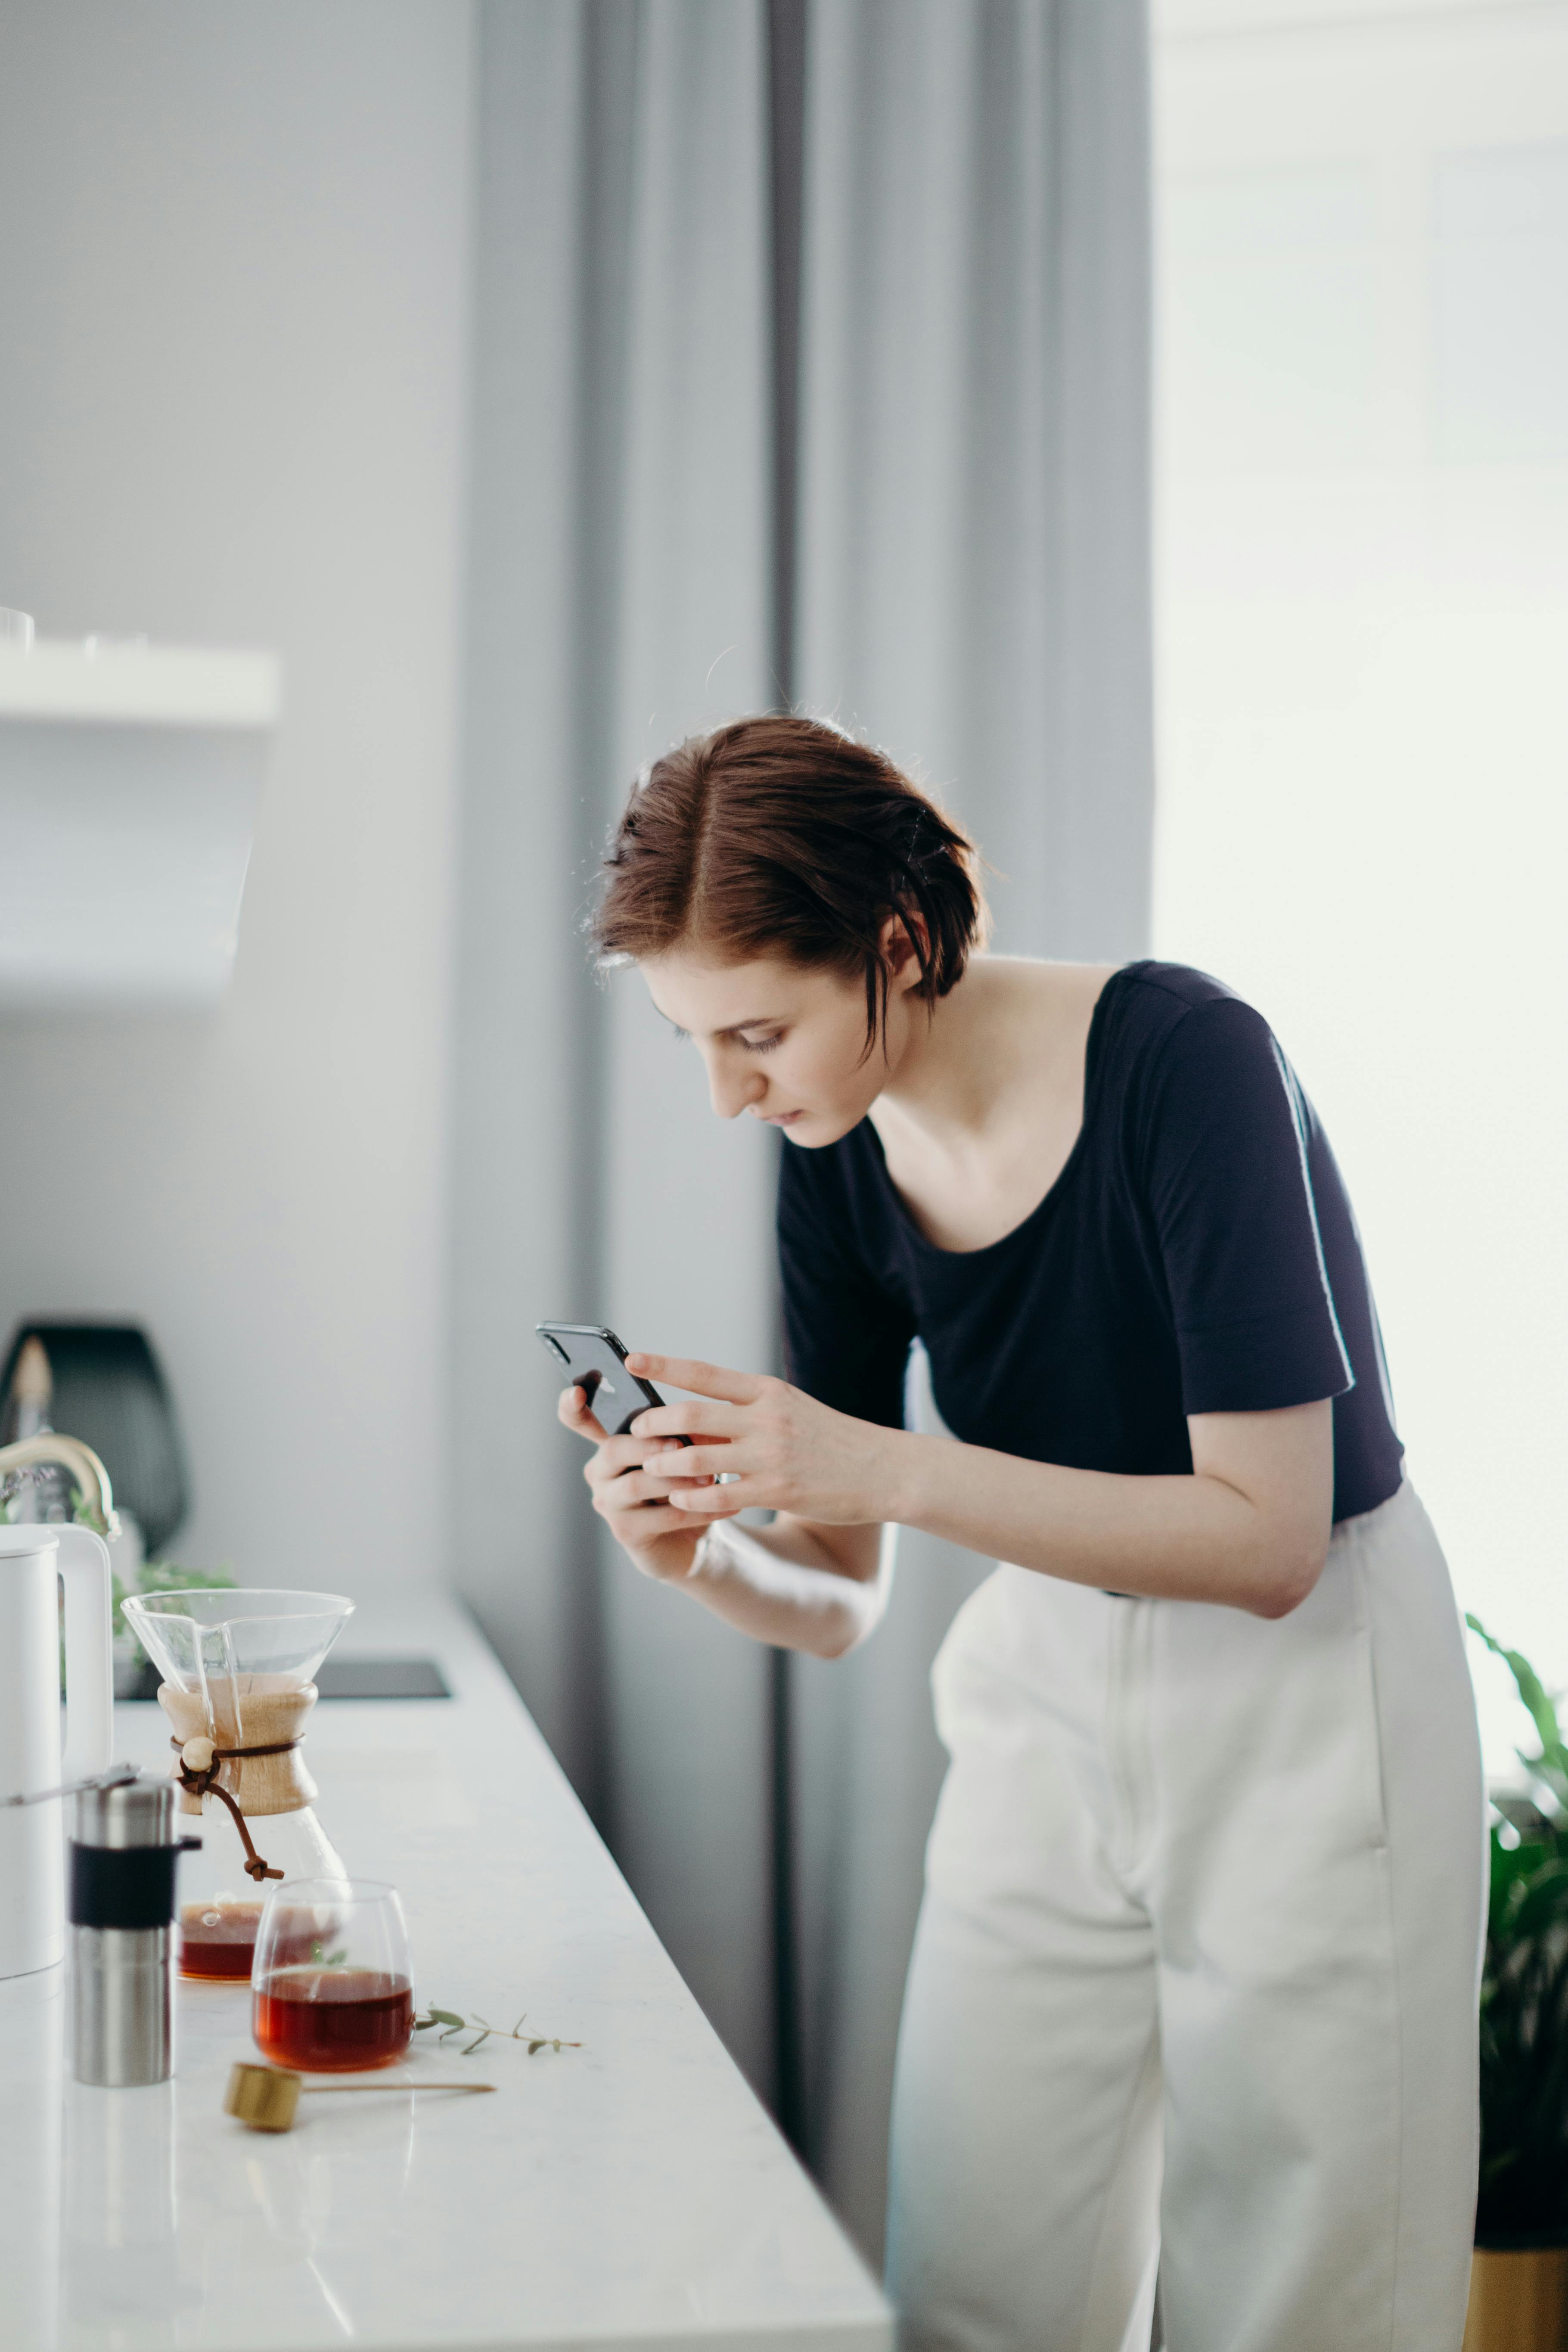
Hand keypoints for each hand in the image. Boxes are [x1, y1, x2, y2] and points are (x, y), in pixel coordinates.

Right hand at [556, 1381, 740, 1582]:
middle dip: (649, 1445)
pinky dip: (697, 1509)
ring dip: (676, 1479)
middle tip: (682, 1444)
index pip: (577, 1420)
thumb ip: (682, 1432)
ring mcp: (609, 1503)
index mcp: (610, 1442)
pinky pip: (661, 1516)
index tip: (578, 1393)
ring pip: (635, 1484)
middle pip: (613, 1449)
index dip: (571, 1407)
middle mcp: (600, 1471)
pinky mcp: (625, 1532)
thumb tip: (702, 1416)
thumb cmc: (685, 1484)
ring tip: (713, 1478)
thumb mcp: (684, 1452)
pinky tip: (728, 1505)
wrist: (692, 1537)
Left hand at [624, 1355, 895, 1524]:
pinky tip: (678, 1501)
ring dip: (665, 1466)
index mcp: (768, 1391)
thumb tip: (692, 1422)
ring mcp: (771, 1457)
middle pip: (690, 1416)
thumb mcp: (790, 1410)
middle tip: (635, 1431)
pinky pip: (719, 1498)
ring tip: (649, 1469)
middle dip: (654, 1425)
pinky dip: (691, 1500)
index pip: (705, 1373)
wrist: (883, 1469)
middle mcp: (766, 1419)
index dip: (664, 1365)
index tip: (631, 1361)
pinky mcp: (777, 1492)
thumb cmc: (830, 1439)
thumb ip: (744, 1412)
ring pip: (697, 1460)